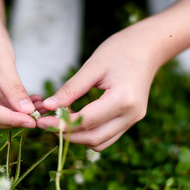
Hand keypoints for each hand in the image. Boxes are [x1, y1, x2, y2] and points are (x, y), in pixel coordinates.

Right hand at [0, 24, 36, 128]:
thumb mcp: (3, 62)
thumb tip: (27, 111)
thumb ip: (14, 88)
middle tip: (39, 118)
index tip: (32, 122)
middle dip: (14, 119)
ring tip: (39, 109)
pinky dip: (15, 109)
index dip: (10, 119)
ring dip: (16, 116)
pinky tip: (33, 103)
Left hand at [37, 26, 162, 150]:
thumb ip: (71, 89)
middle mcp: (131, 115)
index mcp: (123, 100)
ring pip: (100, 142)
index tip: (41, 122)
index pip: (86, 121)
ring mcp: (133, 119)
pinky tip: (75, 120)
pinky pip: (107, 136)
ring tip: (60, 121)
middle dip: (67, 135)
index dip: (61, 124)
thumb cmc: (120, 50)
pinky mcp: (131, 119)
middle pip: (94, 138)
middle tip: (47, 124)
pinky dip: (89, 133)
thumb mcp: (92, 67)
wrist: (148, 47)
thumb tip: (49, 107)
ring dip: (78, 137)